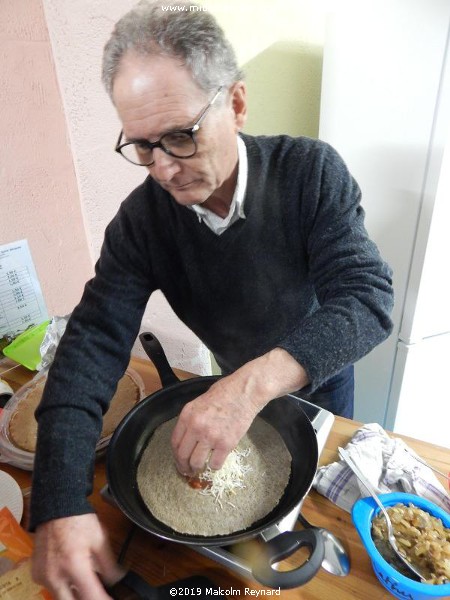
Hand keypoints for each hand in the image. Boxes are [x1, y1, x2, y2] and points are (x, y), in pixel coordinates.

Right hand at [32, 514, 124, 599]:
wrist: (55, 508)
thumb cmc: (78, 520)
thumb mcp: (100, 539)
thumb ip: (109, 564)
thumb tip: (117, 579)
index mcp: (74, 565)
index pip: (91, 597)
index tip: (109, 599)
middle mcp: (55, 576)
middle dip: (86, 599)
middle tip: (96, 594)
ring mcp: (44, 577)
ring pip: (61, 598)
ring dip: (74, 595)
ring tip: (86, 585)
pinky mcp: (37, 575)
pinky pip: (52, 589)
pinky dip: (64, 588)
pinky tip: (73, 579)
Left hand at [171, 348, 308, 475]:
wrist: (245, 392)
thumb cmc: (225, 392)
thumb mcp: (200, 401)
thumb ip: (192, 418)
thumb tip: (188, 435)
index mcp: (187, 415)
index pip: (174, 441)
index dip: (176, 455)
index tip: (179, 460)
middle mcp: (196, 426)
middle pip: (183, 455)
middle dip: (183, 466)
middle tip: (187, 471)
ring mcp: (210, 436)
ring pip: (196, 462)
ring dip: (197, 468)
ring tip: (200, 469)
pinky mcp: (226, 444)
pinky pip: (215, 463)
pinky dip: (214, 466)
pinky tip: (216, 462)